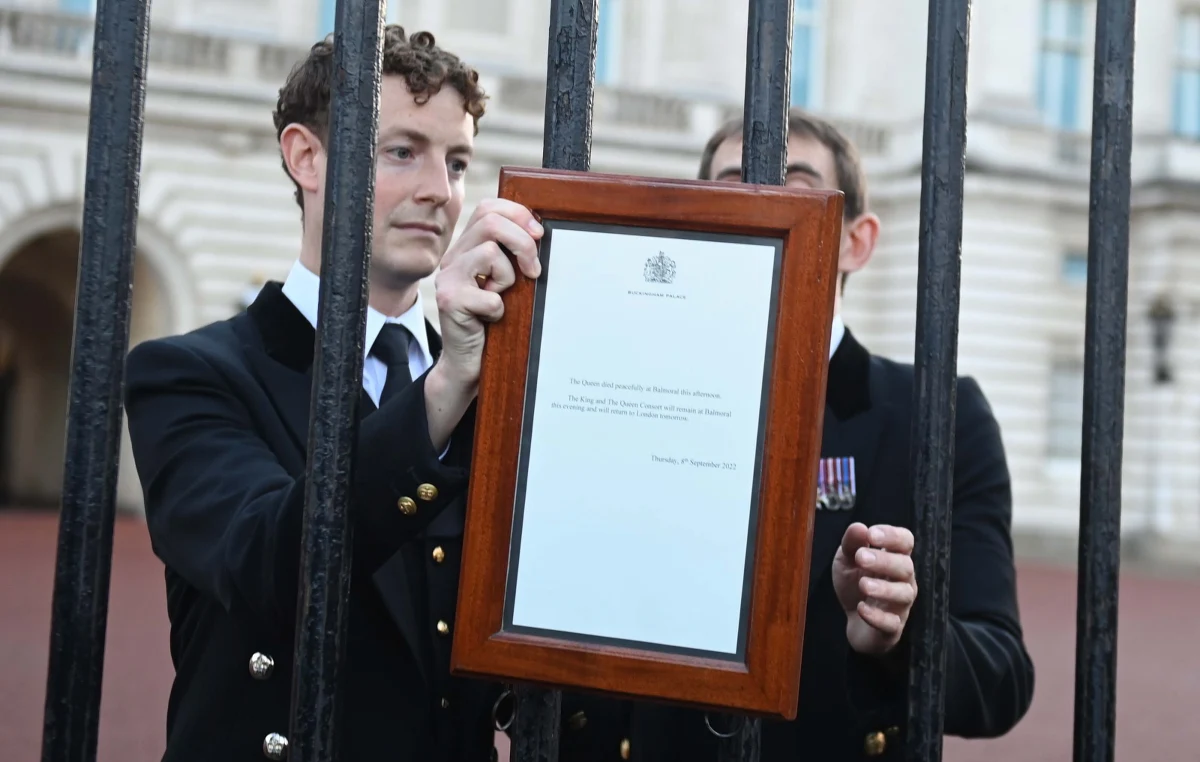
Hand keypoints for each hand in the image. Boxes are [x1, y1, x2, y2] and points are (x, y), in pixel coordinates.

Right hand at [433, 198, 542, 386]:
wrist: (466, 361)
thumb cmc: (490, 320)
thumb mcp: (503, 281)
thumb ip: (511, 255)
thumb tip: (538, 232)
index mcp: (466, 247)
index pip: (488, 208)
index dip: (517, 215)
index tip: (539, 235)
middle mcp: (452, 258)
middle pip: (490, 223)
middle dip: (523, 243)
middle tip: (533, 271)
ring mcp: (447, 278)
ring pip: (490, 253)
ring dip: (508, 279)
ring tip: (500, 298)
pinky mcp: (450, 301)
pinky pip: (490, 296)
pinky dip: (499, 310)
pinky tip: (489, 319)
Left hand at [832, 522, 916, 655]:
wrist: (854, 621)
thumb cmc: (855, 585)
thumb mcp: (847, 560)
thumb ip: (851, 543)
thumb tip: (859, 527)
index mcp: (894, 558)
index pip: (905, 541)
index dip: (892, 536)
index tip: (871, 534)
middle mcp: (903, 580)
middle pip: (906, 567)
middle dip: (885, 561)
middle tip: (861, 557)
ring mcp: (900, 605)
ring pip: (904, 594)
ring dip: (884, 588)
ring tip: (863, 584)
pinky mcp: (892, 628)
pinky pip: (892, 623)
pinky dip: (877, 616)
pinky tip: (861, 608)